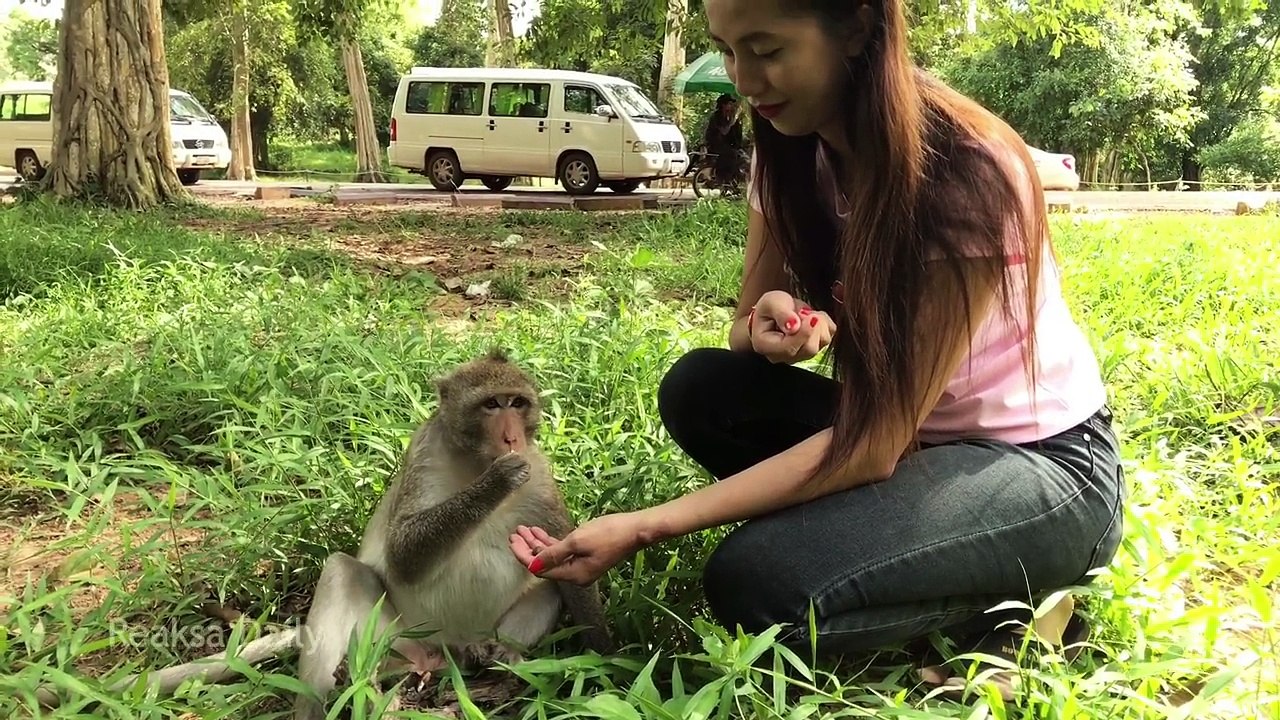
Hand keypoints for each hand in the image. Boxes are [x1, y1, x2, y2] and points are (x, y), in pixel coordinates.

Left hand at [508, 513, 647, 585]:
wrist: (636, 530)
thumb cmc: (609, 533)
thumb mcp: (577, 541)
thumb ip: (553, 553)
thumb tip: (532, 564)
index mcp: (574, 575)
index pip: (540, 569)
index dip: (524, 555)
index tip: (512, 541)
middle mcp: (576, 575)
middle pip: (544, 564)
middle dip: (528, 548)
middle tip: (514, 533)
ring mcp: (581, 566)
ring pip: (552, 556)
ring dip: (537, 543)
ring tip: (523, 529)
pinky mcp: (586, 556)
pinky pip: (563, 552)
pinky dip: (550, 542)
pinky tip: (539, 532)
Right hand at [750, 290, 835, 363]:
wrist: (775, 311)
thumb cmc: (769, 308)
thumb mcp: (771, 302)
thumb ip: (781, 313)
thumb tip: (794, 327)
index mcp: (767, 347)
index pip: (790, 348)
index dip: (804, 333)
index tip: (811, 316)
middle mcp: (784, 356)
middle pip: (809, 348)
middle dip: (813, 326)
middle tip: (804, 311)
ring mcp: (800, 355)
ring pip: (822, 343)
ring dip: (819, 323)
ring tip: (805, 313)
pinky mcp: (814, 349)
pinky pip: (828, 338)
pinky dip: (825, 324)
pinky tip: (812, 317)